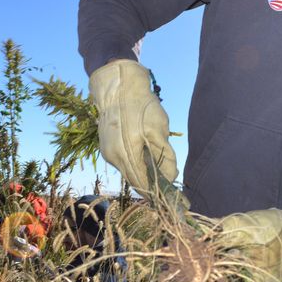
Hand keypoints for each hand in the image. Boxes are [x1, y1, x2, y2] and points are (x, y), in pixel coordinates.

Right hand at [88, 59, 177, 196]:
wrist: (118, 86)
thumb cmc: (140, 105)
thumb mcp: (159, 128)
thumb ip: (164, 156)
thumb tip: (170, 178)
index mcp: (125, 154)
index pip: (143, 184)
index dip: (159, 192)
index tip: (174, 195)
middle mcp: (113, 157)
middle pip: (136, 180)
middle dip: (153, 184)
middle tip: (172, 184)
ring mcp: (108, 152)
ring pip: (130, 171)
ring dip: (145, 172)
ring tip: (161, 166)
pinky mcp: (106, 147)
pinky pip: (124, 162)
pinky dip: (137, 162)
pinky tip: (146, 153)